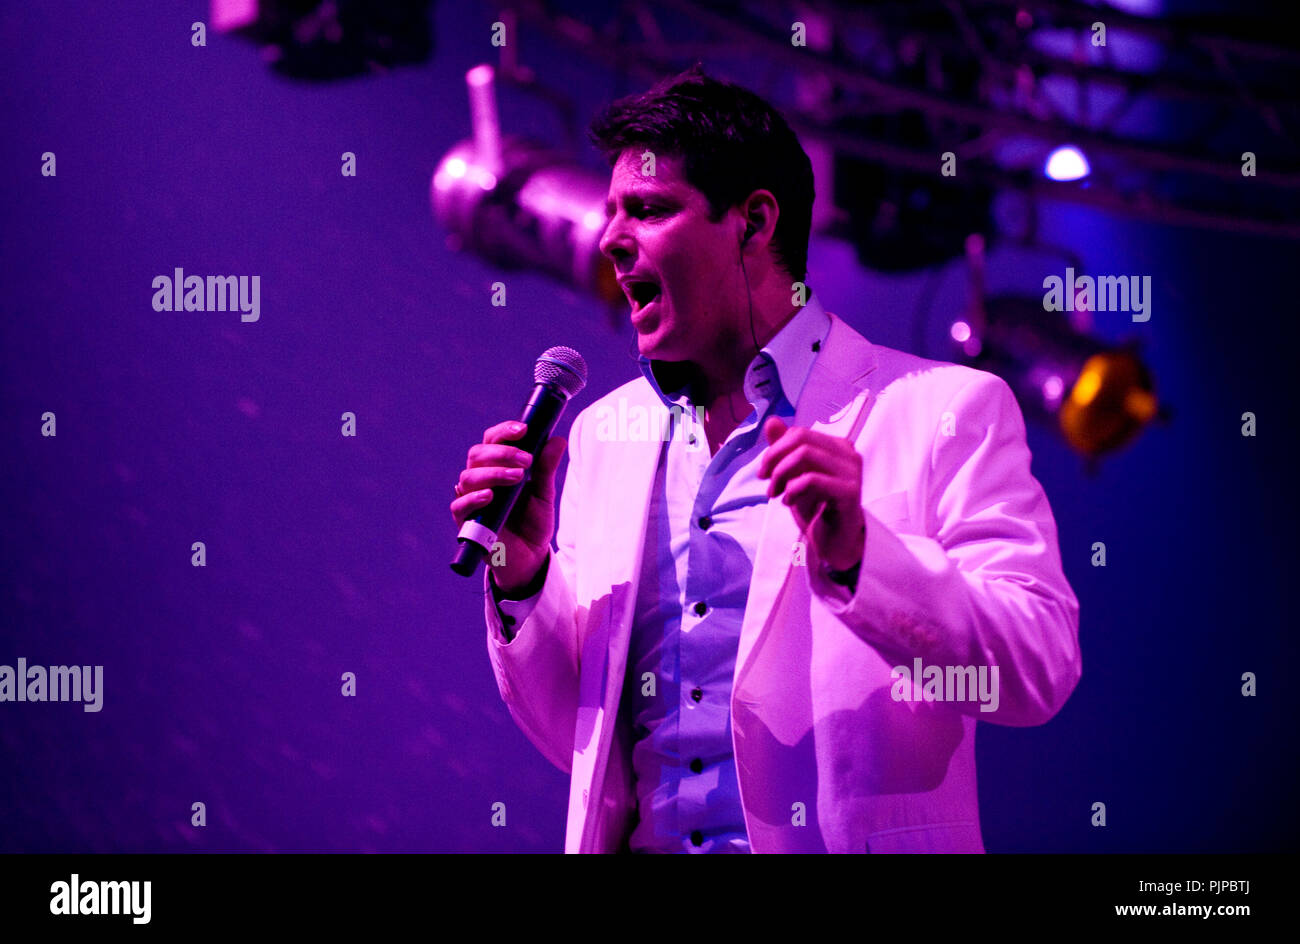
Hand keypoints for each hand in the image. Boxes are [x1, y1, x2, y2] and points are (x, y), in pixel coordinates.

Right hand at [450, 421, 566, 592]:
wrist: (531, 557)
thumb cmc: (533, 522)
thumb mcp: (544, 494)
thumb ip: (546, 468)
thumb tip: (557, 440)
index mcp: (497, 467)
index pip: (492, 440)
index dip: (504, 431)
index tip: (524, 429)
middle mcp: (480, 479)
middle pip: (478, 454)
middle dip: (502, 452)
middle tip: (526, 460)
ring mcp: (471, 500)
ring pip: (468, 476)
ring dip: (493, 472)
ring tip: (518, 477)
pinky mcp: (466, 522)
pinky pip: (459, 505)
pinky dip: (472, 498)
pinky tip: (489, 496)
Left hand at [757, 416, 864, 572]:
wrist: (834, 543)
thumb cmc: (816, 509)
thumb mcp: (793, 476)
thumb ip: (784, 449)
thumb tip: (771, 421)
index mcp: (837, 446)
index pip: (799, 433)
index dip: (774, 450)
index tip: (764, 473)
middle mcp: (849, 454)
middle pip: (801, 439)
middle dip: (775, 458)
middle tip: (766, 481)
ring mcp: (852, 472)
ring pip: (805, 455)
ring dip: (781, 474)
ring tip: (775, 494)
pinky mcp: (850, 492)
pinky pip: (812, 479)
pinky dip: (792, 490)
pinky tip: (788, 502)